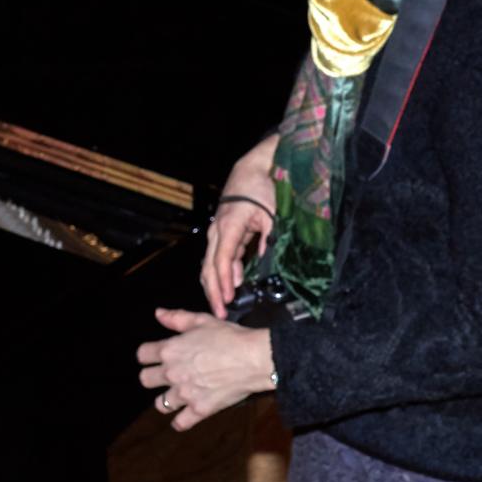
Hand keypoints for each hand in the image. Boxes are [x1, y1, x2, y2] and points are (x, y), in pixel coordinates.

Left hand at [137, 309, 272, 430]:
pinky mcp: (199, 409)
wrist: (252, 359)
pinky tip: (183, 418)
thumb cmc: (229, 337)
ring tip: (175, 397)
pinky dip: (180, 422)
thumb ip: (177, 318)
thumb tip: (158, 314)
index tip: (154, 356)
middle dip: (152, 377)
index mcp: (170, 350)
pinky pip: (181, 422)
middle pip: (145, 380)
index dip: (147, 355)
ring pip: (160, 404)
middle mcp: (172, 373)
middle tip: (164, 376)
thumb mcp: (202, 320)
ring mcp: (185, 393)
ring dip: (166, 400)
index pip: (142, 355)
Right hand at [202, 134, 278, 317]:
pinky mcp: (223, 232)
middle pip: (209, 265)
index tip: (228, 300)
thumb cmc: (262, 187)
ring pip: (210, 263)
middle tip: (220, 313)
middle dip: (213, 291)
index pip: (222, 259)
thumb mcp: (272, 215)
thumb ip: (268, 240)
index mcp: (229, 225)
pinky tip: (229, 286)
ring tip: (221, 306)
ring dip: (214, 285)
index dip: (224, 282)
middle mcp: (217, 229)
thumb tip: (264, 261)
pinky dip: (221, 273)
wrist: (253, 168)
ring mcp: (217, 230)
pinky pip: (218, 256)